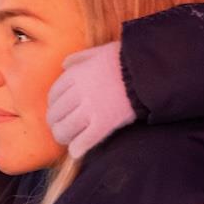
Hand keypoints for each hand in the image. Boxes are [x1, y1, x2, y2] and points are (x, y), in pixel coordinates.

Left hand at [46, 42, 136, 158]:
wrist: (150, 72)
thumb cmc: (126, 61)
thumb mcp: (100, 51)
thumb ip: (80, 57)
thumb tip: (64, 64)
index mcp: (77, 74)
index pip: (54, 94)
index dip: (53, 106)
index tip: (58, 111)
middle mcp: (79, 92)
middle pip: (56, 113)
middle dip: (55, 123)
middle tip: (61, 129)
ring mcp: (91, 109)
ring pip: (65, 129)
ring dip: (63, 137)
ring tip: (68, 140)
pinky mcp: (104, 124)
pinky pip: (83, 141)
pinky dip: (77, 148)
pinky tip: (76, 151)